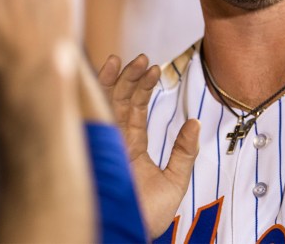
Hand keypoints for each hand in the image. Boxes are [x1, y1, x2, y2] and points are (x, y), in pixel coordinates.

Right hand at [99, 54, 199, 238]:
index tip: (154, 67)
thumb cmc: (147, 216)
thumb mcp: (174, 181)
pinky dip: (92, 96)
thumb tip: (196, 123)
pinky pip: (88, 117)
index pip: (134, 110)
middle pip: (118, 101)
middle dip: (129, 78)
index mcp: (132, 147)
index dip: (143, 87)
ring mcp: (101, 144)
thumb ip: (184, 152)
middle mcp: (114, 142)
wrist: (128, 233)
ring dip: (113, 80)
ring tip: (124, 60)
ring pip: (103, 105)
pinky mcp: (91, 148)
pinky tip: (100, 76)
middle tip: (142, 58)